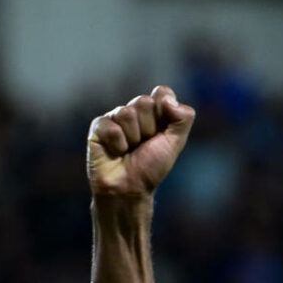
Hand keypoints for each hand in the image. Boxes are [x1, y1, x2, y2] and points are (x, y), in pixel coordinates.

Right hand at [87, 87, 196, 201]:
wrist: (129, 189)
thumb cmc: (151, 168)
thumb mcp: (176, 143)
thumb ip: (183, 118)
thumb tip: (167, 99)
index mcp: (154, 112)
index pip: (162, 93)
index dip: (164, 113)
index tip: (161, 133)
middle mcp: (134, 111)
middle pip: (144, 102)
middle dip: (148, 128)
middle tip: (142, 145)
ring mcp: (115, 117)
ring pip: (127, 113)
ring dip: (132, 138)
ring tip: (129, 150)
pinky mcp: (98, 127)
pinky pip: (111, 126)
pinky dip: (117, 144)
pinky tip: (115, 153)